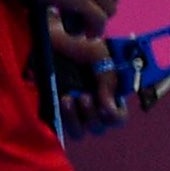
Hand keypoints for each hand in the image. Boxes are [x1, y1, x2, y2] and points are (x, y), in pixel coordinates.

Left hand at [43, 13, 128, 133]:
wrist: (55, 38)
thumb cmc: (82, 47)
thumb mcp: (102, 60)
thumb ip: (109, 83)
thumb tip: (109, 107)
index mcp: (107, 96)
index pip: (117, 118)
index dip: (114, 115)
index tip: (104, 104)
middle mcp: (91, 106)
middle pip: (98, 128)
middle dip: (92, 115)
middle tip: (84, 97)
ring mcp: (71, 109)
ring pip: (79, 132)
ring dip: (75, 119)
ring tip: (68, 99)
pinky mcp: (52, 110)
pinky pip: (58, 128)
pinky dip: (61, 118)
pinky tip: (60, 99)